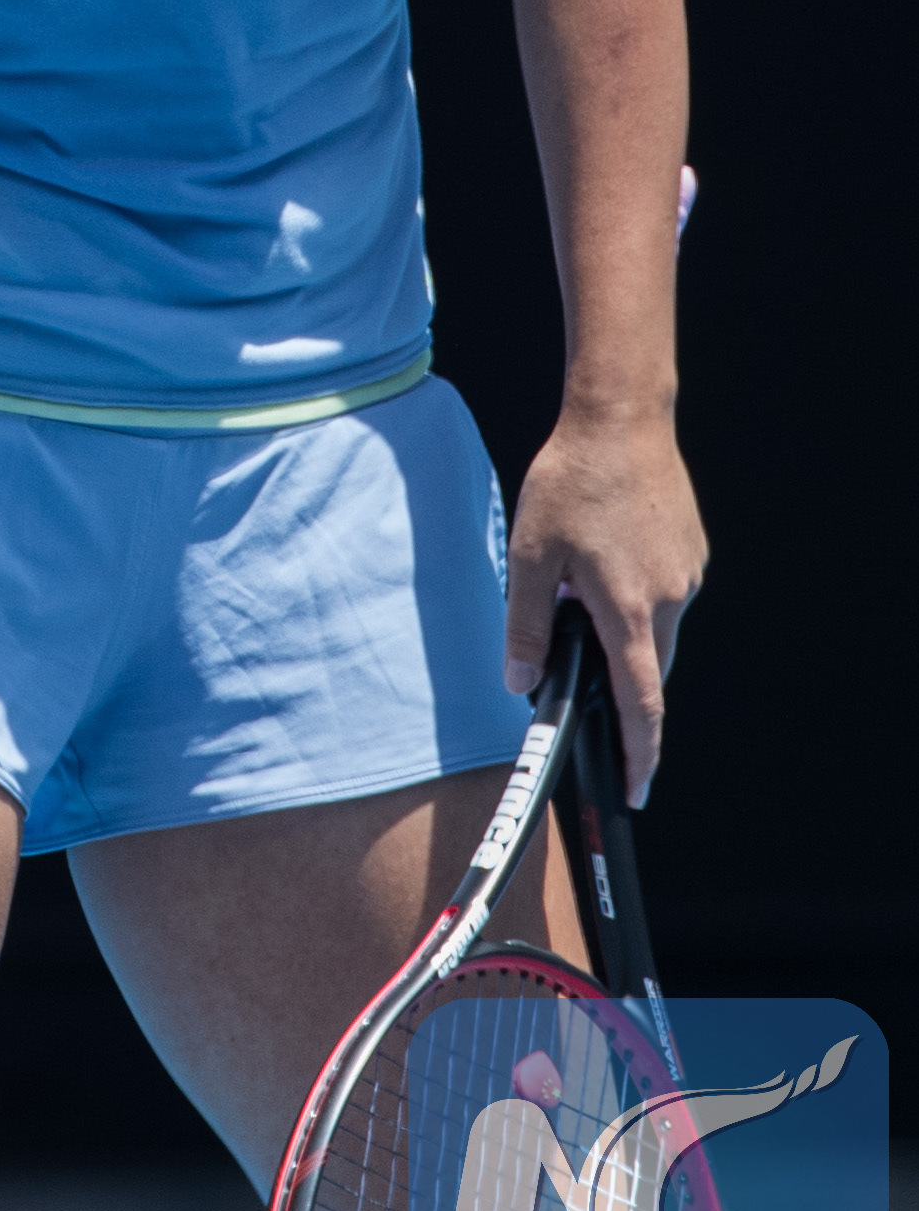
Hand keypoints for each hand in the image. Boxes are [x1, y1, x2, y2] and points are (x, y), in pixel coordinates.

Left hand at [502, 404, 703, 805]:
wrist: (621, 421)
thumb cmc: (571, 483)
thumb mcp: (530, 556)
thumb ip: (525, 624)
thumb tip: (519, 681)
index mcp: (629, 610)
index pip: (641, 703)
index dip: (640, 753)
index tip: (637, 789)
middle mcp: (669, 600)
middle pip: (650, 671)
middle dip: (623, 691)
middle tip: (587, 690)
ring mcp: (686, 576)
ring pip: (657, 633)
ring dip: (625, 638)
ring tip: (581, 602)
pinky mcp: (691, 554)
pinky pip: (664, 597)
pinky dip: (636, 603)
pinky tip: (603, 568)